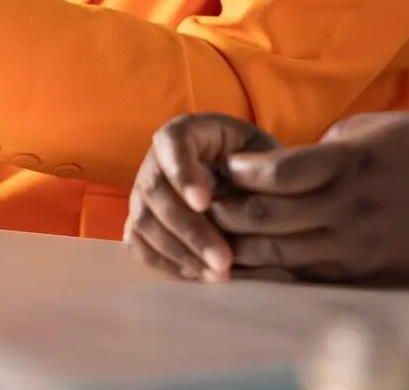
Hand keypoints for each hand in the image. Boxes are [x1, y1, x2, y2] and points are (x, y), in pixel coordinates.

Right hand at [124, 113, 278, 281]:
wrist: (256, 192)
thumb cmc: (264, 171)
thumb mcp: (270, 159)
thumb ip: (260, 172)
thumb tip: (243, 200)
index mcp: (188, 132)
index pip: (172, 143)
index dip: (183, 173)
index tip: (205, 203)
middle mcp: (157, 160)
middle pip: (155, 190)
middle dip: (189, 229)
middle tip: (224, 260)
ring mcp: (144, 194)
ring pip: (144, 222)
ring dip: (179, 252)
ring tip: (218, 275)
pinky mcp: (142, 223)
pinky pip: (138, 245)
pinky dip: (165, 263)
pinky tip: (198, 275)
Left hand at [209, 113, 408, 284]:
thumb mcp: (383, 126)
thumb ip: (331, 142)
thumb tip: (290, 158)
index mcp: (349, 166)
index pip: (277, 172)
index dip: (242, 169)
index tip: (225, 161)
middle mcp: (346, 211)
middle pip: (266, 216)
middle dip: (224, 208)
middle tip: (201, 197)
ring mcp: (352, 248)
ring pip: (276, 252)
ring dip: (237, 242)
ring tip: (211, 228)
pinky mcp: (358, 274)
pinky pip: (300, 272)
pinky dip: (268, 264)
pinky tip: (246, 253)